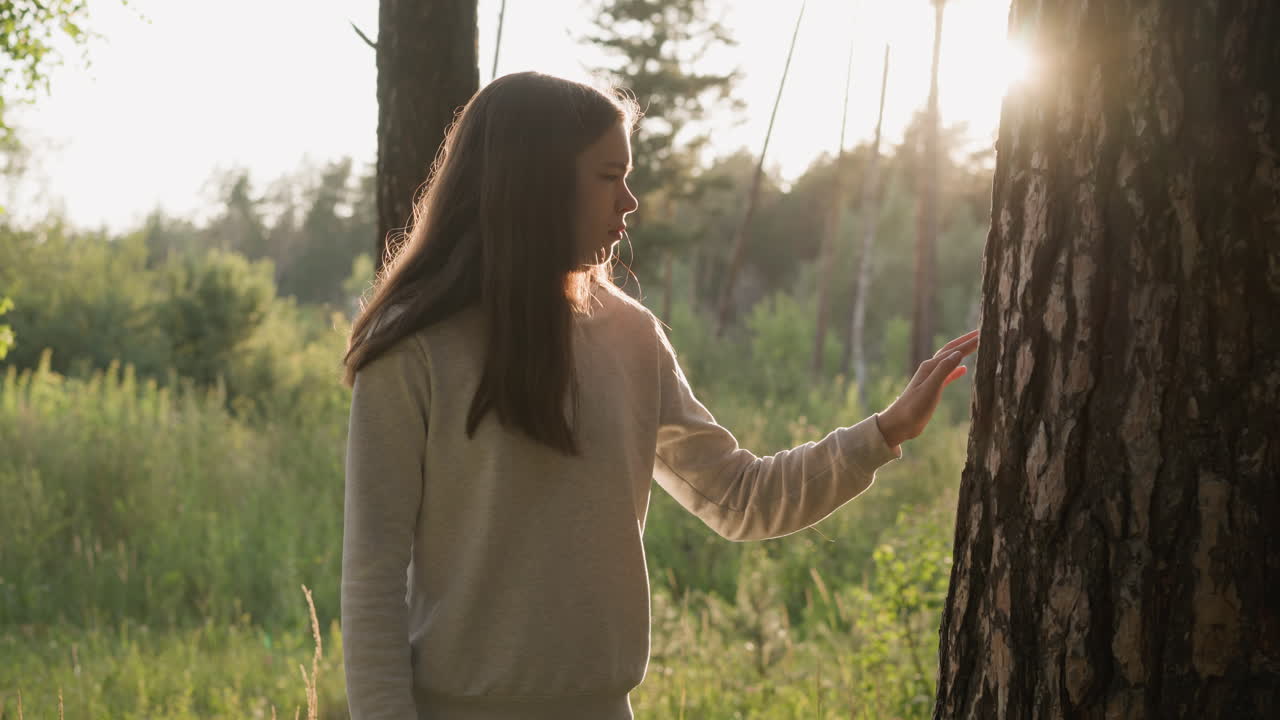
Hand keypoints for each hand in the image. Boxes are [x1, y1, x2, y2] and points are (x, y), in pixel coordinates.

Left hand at [876, 329, 978, 448]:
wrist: (900, 424)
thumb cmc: (913, 408)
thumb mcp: (930, 389)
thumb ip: (943, 371)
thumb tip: (958, 353)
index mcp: (930, 367)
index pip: (953, 350)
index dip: (969, 342)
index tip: (984, 333)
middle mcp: (931, 369)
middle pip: (951, 350)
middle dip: (966, 341)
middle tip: (982, 332)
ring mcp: (931, 378)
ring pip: (950, 360)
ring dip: (962, 352)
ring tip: (976, 346)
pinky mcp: (932, 389)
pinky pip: (947, 375)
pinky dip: (956, 370)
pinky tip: (964, 369)